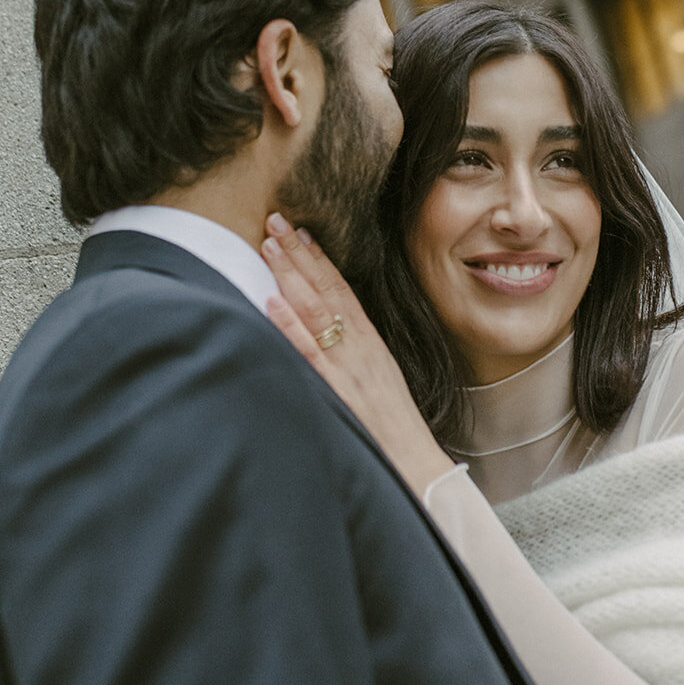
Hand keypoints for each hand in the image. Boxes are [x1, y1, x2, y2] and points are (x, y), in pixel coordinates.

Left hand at [261, 214, 454, 496]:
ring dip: (289, 275)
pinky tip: (270, 301)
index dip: (319, 260)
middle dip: (298, 254)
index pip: (342, 291)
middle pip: (326, 290)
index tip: (301, 232)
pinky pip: (308, 352)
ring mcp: (347, 366)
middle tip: (275, 220)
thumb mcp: (380, 381)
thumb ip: (355, 356)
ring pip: (314, 311)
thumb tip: (329, 335)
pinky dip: (288, 325)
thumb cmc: (395, 429)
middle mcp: (359, 348)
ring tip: (268, 245)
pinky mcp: (336, 389)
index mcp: (371, 344)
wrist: (415, 464)